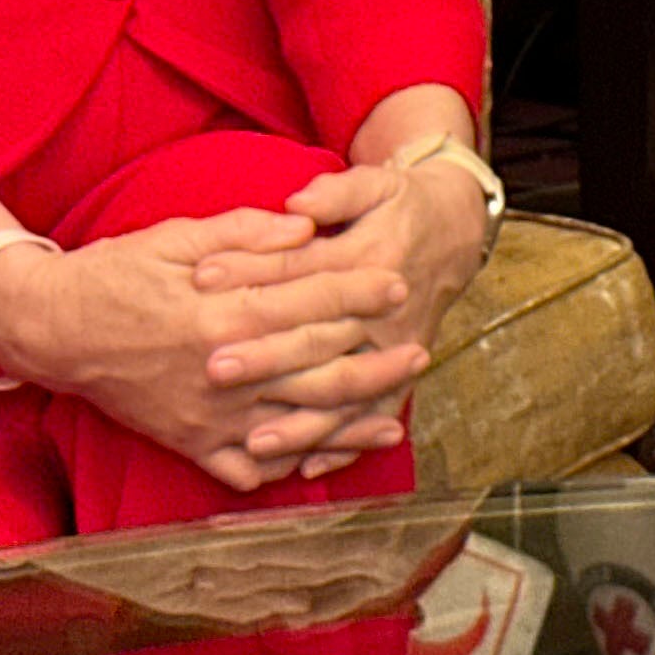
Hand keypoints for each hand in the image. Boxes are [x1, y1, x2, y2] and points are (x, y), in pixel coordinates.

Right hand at [0, 212, 428, 493]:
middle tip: (418, 350)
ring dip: (349, 425)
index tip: (397, 285)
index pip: (308, 304)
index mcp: (220, 313)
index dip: (357, 294)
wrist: (50, 327)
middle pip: (315, 370)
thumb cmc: (114, 273)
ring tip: (395, 418)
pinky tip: (322, 462)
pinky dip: (287, 466)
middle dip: (373, 361)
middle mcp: (221, 371)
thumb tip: (306, 227)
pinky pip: (246, 467)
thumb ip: (245, 233)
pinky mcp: (187, 442)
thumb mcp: (176, 236)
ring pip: (294, 426)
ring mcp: (205, 415)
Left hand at [190, 153, 491, 480]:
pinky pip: (368, 418)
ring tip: (255, 442)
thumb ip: (335, 193)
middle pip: (318, 341)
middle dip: (266, 358)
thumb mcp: (374, 185)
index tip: (201, 278)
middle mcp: (385, 314)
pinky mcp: (398, 374)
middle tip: (214, 368)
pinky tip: (304, 469)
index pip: (303, 271)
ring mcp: (393, 350)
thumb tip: (297, 203)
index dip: (252, 272)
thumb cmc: (400, 206)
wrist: (453, 231)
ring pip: (344, 395)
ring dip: (301, 424)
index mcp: (372, 260)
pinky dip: (340, 448)